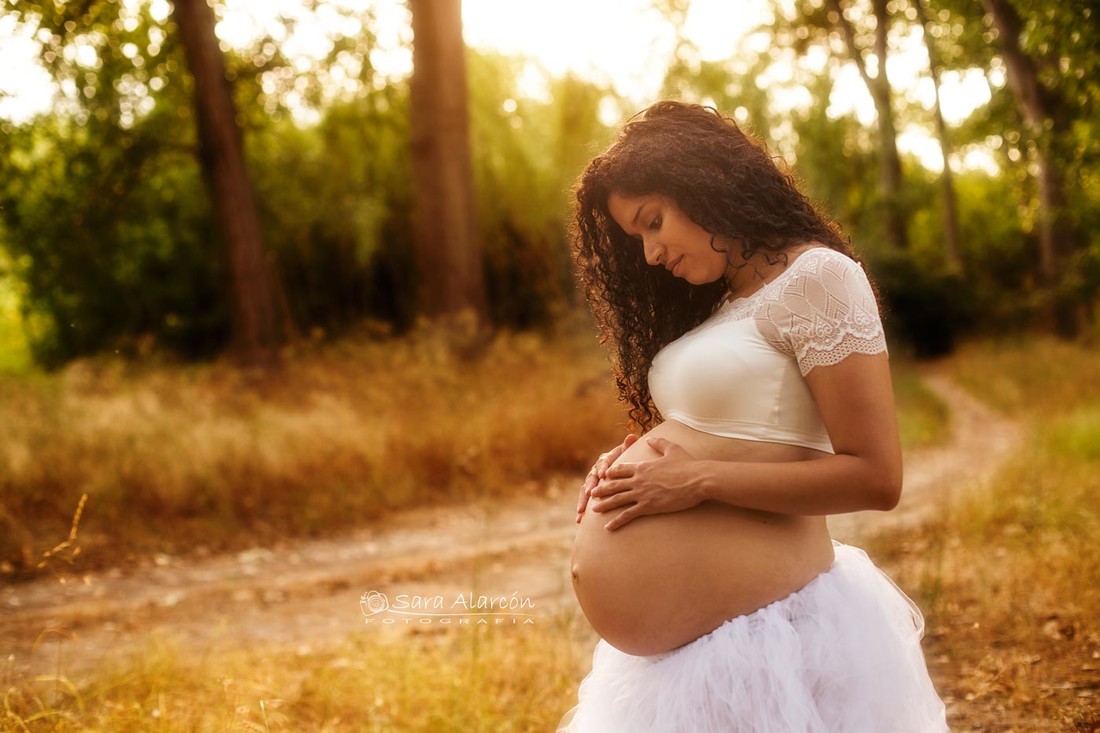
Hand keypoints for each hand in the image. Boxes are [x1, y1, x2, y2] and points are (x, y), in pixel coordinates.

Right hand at [576, 433, 638, 522]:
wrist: (621, 468)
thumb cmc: (625, 460)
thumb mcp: (627, 452)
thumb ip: (628, 446)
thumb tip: (632, 436)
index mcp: (605, 460)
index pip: (603, 462)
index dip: (602, 467)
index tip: (603, 474)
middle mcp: (596, 470)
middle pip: (591, 478)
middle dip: (590, 486)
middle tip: (589, 493)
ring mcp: (592, 482)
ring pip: (585, 491)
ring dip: (583, 501)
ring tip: (581, 511)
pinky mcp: (590, 492)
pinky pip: (585, 500)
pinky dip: (582, 509)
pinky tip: (579, 520)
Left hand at [589, 437, 704, 530]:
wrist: (697, 480)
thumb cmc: (688, 465)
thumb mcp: (672, 449)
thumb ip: (659, 443)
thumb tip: (650, 437)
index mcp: (643, 467)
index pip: (620, 469)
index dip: (610, 473)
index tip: (603, 476)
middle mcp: (638, 480)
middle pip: (614, 485)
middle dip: (601, 489)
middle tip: (591, 494)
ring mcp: (642, 493)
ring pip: (617, 500)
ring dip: (604, 505)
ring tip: (594, 510)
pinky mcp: (648, 506)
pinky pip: (628, 515)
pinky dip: (617, 522)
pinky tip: (608, 527)